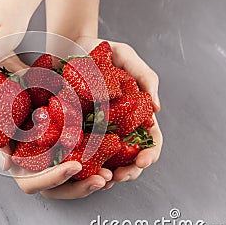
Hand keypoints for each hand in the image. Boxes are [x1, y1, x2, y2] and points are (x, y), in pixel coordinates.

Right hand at [0, 54, 110, 198]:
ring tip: (111, 174)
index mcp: (20, 163)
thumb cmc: (0, 102)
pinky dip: (100, 160)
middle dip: (81, 187)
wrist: (11, 81)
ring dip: (94, 179)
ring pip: (75, 178)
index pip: (34, 182)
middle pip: (60, 188)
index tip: (74, 166)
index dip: (54, 177)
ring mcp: (55, 155)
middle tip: (102, 179)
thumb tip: (6, 165)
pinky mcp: (70, 142)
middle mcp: (39, 164)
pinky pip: (86, 157)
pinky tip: (114, 155)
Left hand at [76, 37, 163, 188]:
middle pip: (129, 155)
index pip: (149, 138)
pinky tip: (80, 171)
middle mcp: (116, 123)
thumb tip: (158, 107)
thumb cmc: (99, 49)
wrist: (66, 45)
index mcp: (134, 111)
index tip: (142, 161)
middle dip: (128, 171)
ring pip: (106, 159)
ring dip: (107, 173)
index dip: (150, 152)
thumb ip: (145, 76)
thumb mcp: (124, 55)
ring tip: (102, 179)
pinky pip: (80, 149)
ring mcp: (95, 128)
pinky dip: (83, 164)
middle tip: (118, 177)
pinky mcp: (73, 127)